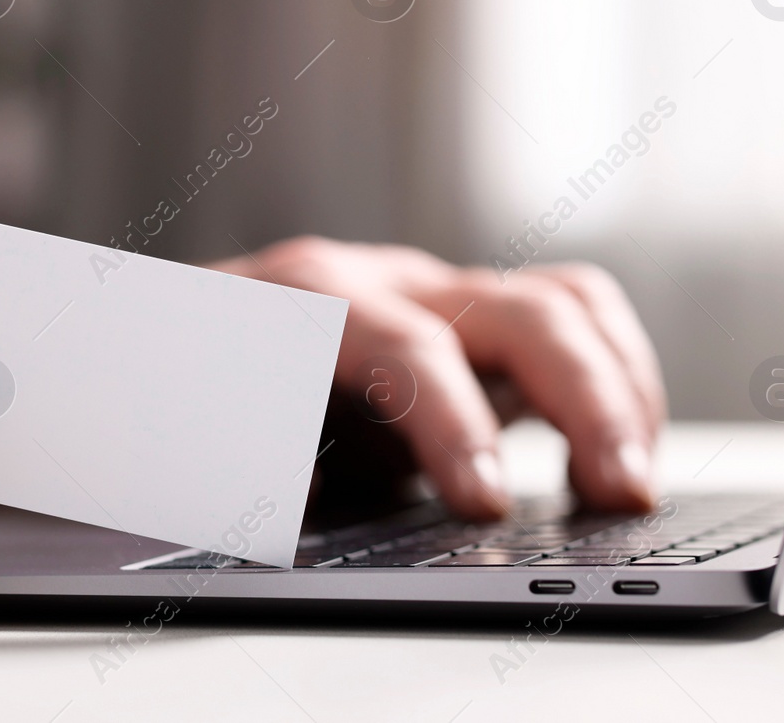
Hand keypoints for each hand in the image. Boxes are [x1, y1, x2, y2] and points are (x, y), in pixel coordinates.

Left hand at [209, 238, 664, 520]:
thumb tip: (293, 496)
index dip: (454, 422)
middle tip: (619, 493)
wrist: (155, 333)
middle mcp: (383, 282)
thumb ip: (234, 449)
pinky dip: (607, 379)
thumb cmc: (173, 379)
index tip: (486, 501)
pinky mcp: (461, 326)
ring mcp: (430, 295)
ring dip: (617, 385)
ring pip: (561, 302)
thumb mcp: (182, 421)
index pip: (410, 347)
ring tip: (629, 478)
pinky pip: (563, 322)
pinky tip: (611, 452)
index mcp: (310, 300)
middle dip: (585, 398)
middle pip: (519, 310)